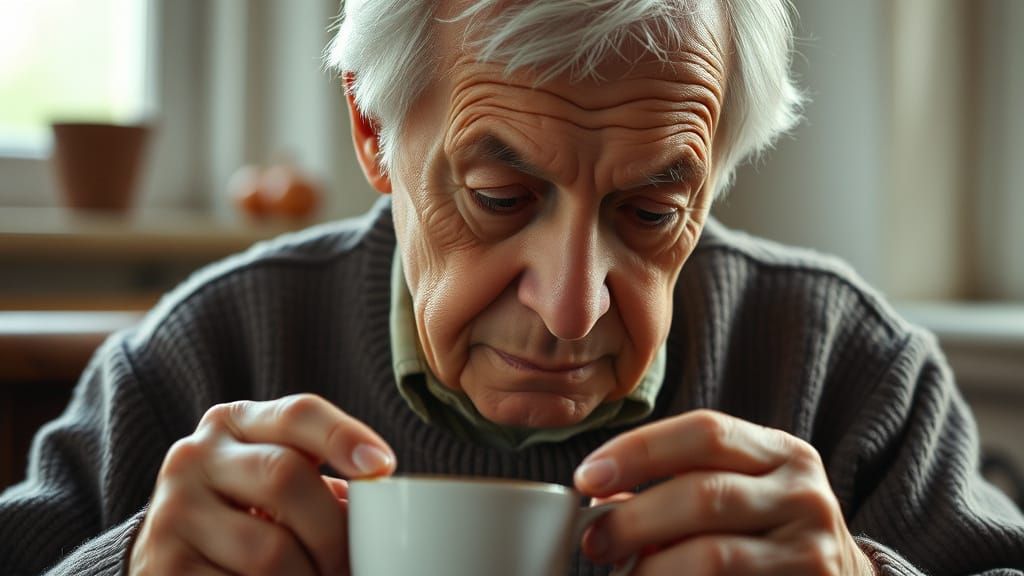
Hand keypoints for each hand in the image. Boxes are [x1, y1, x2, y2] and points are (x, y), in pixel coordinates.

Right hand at [129, 394, 395, 574]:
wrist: (173, 554)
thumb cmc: (248, 511)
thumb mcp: (277, 479)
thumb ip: (319, 479)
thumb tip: (382, 505)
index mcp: (234, 422)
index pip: (296, 414)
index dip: (343, 436)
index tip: (383, 466)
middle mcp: (195, 457)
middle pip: (285, 476)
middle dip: (333, 529)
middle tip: (352, 562)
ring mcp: (173, 513)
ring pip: (269, 549)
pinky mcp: (166, 567)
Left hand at [574, 409, 875, 574]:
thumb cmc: (767, 532)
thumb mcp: (740, 492)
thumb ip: (678, 486)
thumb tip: (599, 497)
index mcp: (781, 453)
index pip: (705, 431)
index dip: (638, 450)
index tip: (587, 477)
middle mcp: (804, 495)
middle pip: (703, 495)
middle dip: (634, 519)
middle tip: (593, 540)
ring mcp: (810, 551)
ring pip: (713, 555)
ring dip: (651, 568)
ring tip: (620, 574)